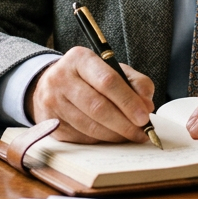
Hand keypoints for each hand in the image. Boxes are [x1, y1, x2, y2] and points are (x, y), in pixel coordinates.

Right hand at [25, 47, 154, 143]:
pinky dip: (101, 139)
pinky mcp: (51, 123)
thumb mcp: (113, 69)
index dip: (128, 101)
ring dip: (115, 135)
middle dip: (124, 123)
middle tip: (142, 132)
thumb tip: (147, 106)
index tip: (144, 116)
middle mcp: (61, 78)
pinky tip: (112, 136)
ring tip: (131, 135)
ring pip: (89, 126)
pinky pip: (81, 137)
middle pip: (98, 106)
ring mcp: (52, 102)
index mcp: (80, 58)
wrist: (50, 84)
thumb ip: (135, 83)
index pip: (107, 81)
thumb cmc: (89, 77)